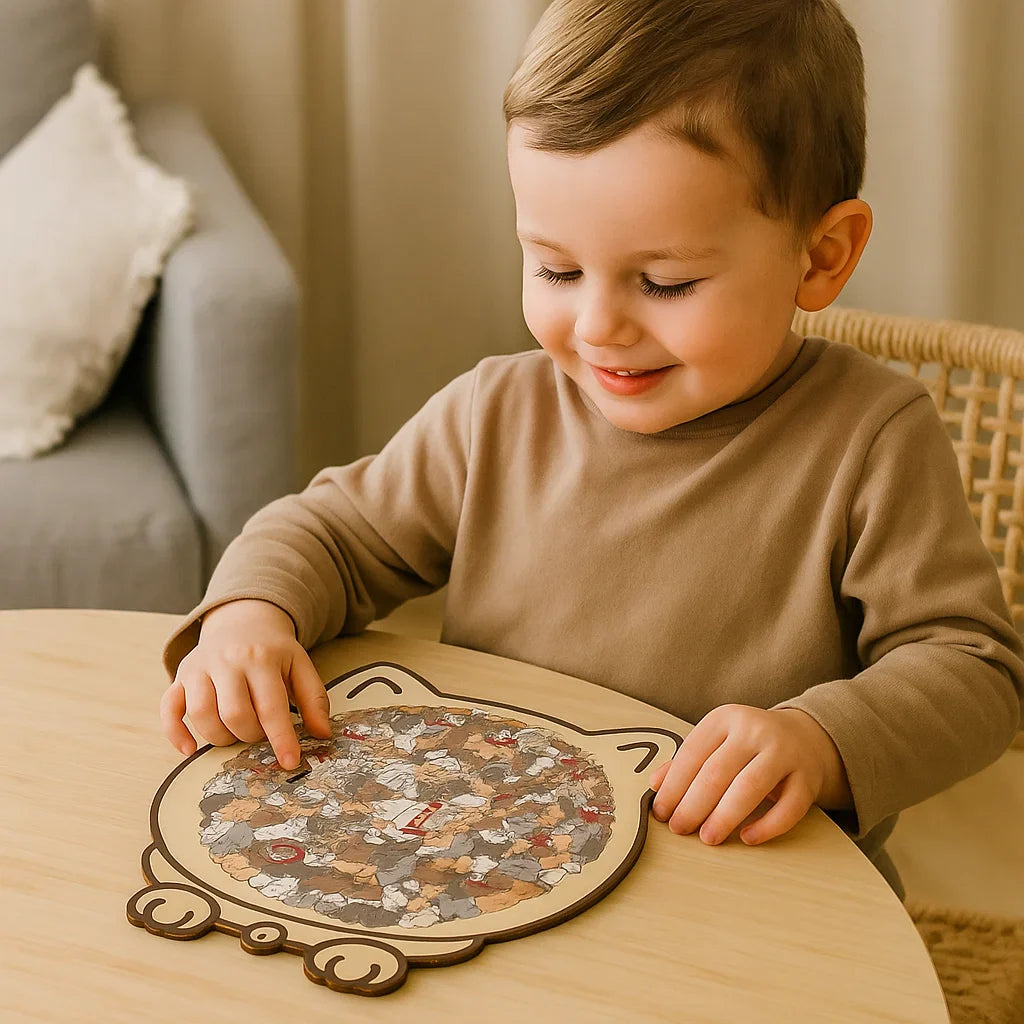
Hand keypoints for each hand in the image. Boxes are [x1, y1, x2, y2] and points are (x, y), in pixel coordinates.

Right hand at [160, 599, 332, 768]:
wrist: (243, 620)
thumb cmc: (273, 650)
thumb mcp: (301, 665)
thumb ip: (314, 698)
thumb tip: (323, 734)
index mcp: (262, 657)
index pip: (271, 706)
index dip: (281, 738)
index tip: (290, 761)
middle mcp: (228, 660)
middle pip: (234, 713)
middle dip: (250, 735)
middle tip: (259, 733)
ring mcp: (200, 668)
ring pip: (202, 713)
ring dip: (220, 737)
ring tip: (236, 733)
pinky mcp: (180, 676)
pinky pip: (168, 708)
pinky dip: (175, 733)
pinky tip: (190, 749)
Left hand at [649, 704, 850, 845]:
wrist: (805, 736)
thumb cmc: (749, 744)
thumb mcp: (717, 740)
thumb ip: (687, 760)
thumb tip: (656, 786)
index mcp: (726, 718)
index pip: (692, 753)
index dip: (673, 786)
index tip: (660, 812)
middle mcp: (755, 730)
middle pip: (717, 772)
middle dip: (693, 805)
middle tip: (679, 829)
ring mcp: (785, 753)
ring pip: (750, 788)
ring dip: (724, 816)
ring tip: (707, 838)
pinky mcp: (808, 778)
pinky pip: (788, 808)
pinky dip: (766, 826)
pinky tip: (746, 838)